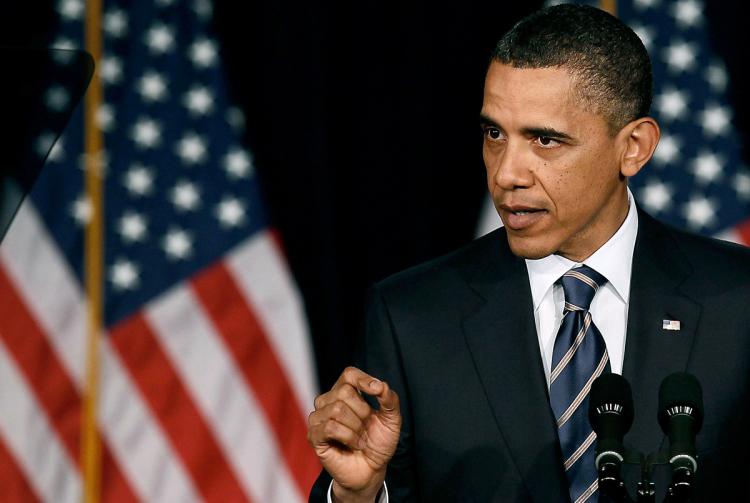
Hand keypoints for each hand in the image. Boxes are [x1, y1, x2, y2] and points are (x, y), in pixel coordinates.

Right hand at [308, 366, 400, 501]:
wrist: (371, 470)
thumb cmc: (378, 443)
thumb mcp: (391, 420)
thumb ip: (389, 400)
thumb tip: (381, 385)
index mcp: (345, 392)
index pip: (349, 374)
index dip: (363, 379)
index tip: (377, 391)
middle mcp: (328, 401)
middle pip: (344, 391)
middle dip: (363, 411)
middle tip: (366, 427)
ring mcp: (318, 418)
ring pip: (337, 409)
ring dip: (356, 427)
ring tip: (360, 438)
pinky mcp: (314, 436)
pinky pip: (330, 427)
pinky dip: (348, 437)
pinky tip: (354, 444)